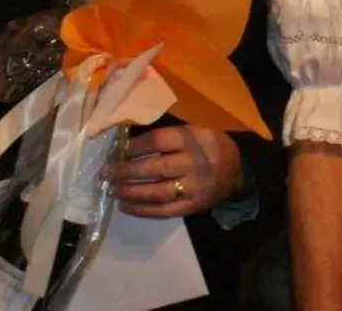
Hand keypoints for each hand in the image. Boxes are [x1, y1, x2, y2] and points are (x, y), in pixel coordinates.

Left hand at [112, 124, 242, 218]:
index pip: (158, 142)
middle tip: (105, 172)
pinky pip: (164, 211)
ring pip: (157, 192)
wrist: (236, 171)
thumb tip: (127, 141)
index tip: (115, 151)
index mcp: (193, 140)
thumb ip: (168, 135)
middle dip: (126, 171)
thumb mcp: (195, 130)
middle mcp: (194, 164)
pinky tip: (125, 206)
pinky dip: (142, 210)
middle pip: (155, 168)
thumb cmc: (208, 146)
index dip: (134, 147)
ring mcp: (194, 188)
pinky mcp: (192, 206)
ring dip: (130, 192)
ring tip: (111, 189)